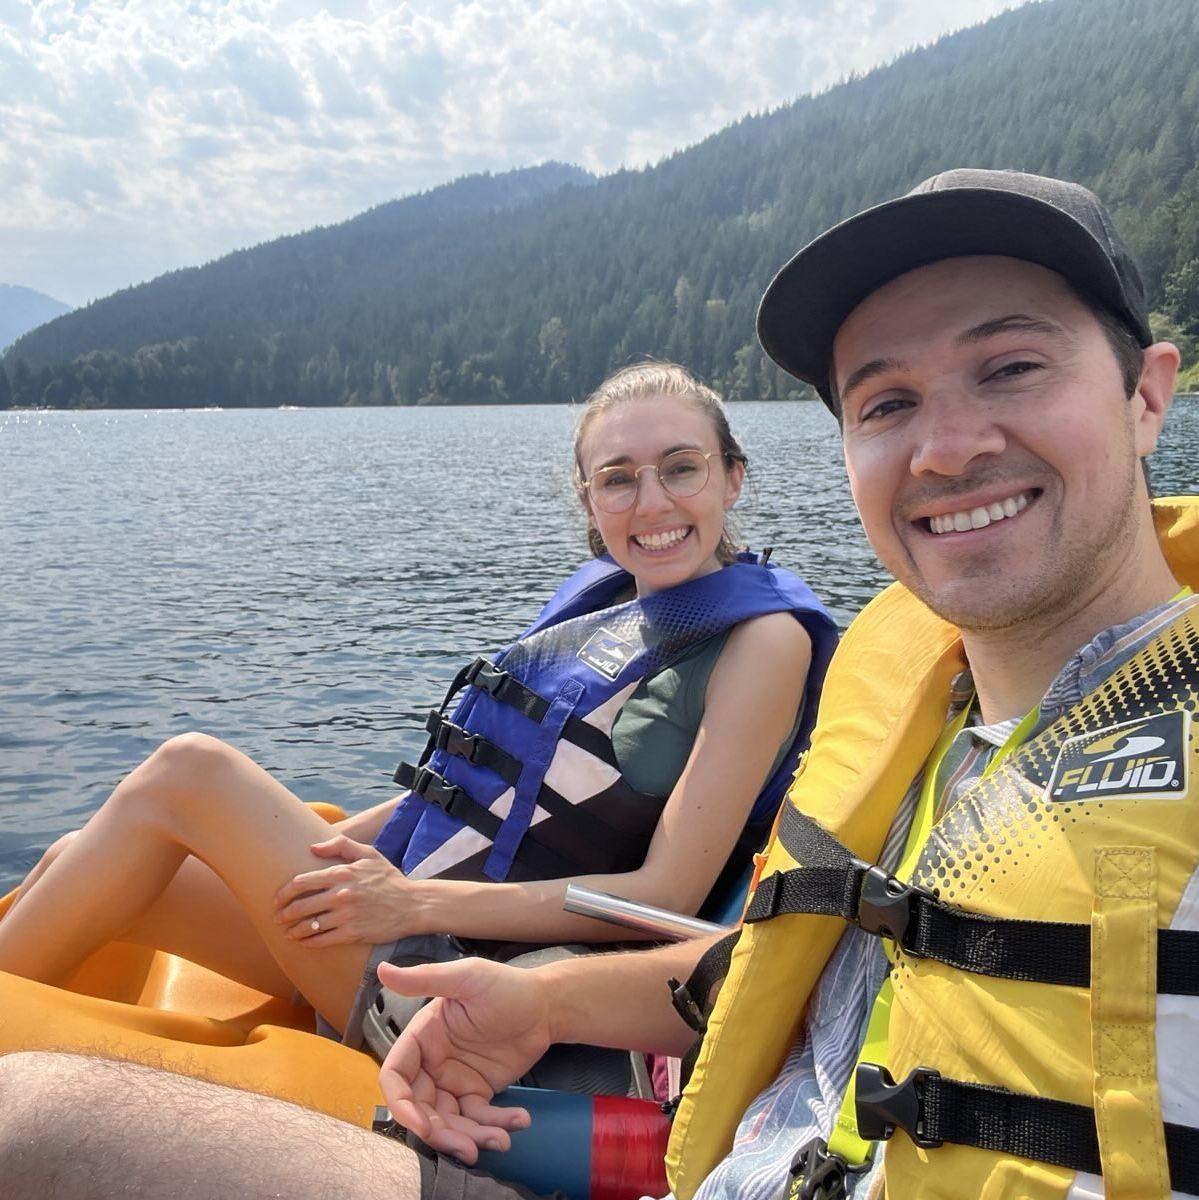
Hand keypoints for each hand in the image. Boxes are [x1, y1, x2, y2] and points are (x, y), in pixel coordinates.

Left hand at [274, 835, 411, 944]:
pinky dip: (308, 942)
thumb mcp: (369, 854)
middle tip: (277, 918)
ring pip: (308, 925)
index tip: (277, 899)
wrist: (413, 905)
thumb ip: (341, 845)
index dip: (284, 892)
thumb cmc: (389, 879)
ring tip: (287, 932)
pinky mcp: (352, 934)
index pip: (302, 882)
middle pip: (300, 905)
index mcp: (342, 873)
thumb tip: (313, 847)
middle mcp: (341, 894)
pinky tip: (303, 942)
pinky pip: (322, 940)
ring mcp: (346, 916)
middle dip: (284, 913)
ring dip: (293, 930)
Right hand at [378, 956, 552, 1162]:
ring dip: (470, 1137)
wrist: (547, 1004)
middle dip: (441, 1132)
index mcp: (423, 1036)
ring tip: (500, 1141)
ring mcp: (456, 1079)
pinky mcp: (479, 1091)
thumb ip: (424, 978)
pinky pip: (478, 1118)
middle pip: (422, 1108)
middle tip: (468, 1147)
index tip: (422, 1125)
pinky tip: (518, 1121)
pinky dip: (495, 1126)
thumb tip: (381, 969)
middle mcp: (434, 1061)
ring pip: (449, 1120)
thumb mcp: (466, 977)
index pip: (396, 1076)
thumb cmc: (507, 986)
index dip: (401, 1105)